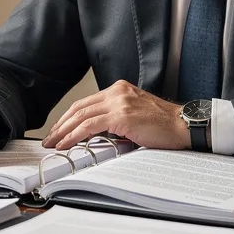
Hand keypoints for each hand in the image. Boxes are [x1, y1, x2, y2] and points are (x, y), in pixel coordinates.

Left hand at [41, 80, 188, 150]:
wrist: (184, 126)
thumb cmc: (164, 126)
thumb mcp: (136, 115)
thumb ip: (116, 119)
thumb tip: (96, 135)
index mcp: (119, 89)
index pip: (87, 103)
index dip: (69, 118)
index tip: (60, 130)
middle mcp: (117, 92)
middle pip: (79, 107)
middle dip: (61, 125)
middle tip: (50, 139)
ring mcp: (119, 102)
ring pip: (81, 116)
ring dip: (63, 131)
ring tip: (54, 144)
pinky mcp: (121, 115)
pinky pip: (89, 126)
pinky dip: (74, 135)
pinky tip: (67, 144)